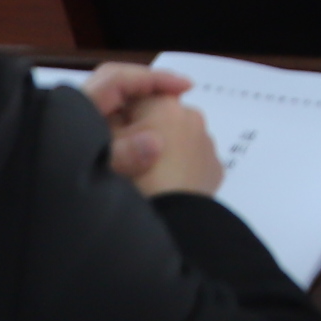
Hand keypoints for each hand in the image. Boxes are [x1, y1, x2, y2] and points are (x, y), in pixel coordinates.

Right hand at [85, 63, 225, 197]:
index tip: (110, 141)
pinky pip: (191, 161)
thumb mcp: (105, 145)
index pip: (133, 98)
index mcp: (164, 104)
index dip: (116, 118)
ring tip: (146, 179)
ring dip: (162, 150)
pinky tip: (165, 188)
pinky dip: (179, 169)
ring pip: (177, 139)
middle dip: (142, 133)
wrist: (171, 223)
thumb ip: (105, 120)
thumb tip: (112, 112)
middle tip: (126, 163)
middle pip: (157, 118)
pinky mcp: (215, 167)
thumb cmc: (133, 180)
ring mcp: (207, 142)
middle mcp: (191, 115)